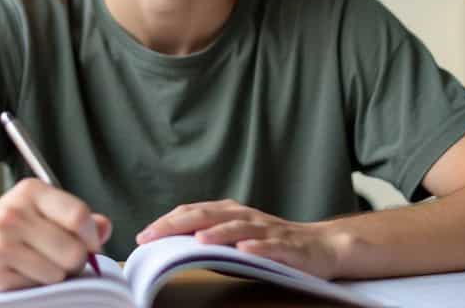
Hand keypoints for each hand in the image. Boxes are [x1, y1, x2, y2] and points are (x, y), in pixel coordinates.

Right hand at [0, 179, 111, 290]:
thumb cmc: (9, 226)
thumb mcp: (40, 209)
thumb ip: (75, 217)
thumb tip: (104, 228)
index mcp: (31, 192)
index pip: (78, 216)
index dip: (92, 236)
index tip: (91, 244)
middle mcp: (13, 215)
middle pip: (73, 251)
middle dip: (76, 261)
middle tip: (63, 259)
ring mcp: (0, 245)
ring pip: (57, 274)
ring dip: (55, 275)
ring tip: (38, 264)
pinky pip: (37, 288)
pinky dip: (35, 285)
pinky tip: (21, 272)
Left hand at [136, 199, 345, 279]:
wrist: (321, 247)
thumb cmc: (272, 246)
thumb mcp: (236, 243)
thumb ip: (209, 243)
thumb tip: (173, 250)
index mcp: (231, 214)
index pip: (193, 213)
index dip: (168, 222)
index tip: (143, 235)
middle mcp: (246, 217)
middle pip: (209, 215)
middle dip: (179, 224)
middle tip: (154, 235)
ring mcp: (267, 230)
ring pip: (239, 228)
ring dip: (218, 233)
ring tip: (198, 240)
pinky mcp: (288, 247)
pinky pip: (271, 246)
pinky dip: (258, 247)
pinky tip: (245, 251)